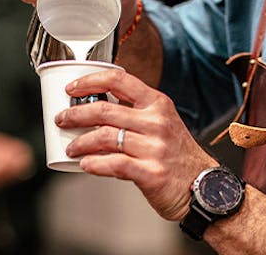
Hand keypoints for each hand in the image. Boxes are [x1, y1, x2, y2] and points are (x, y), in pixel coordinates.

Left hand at [54, 68, 216, 220]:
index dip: (90, 81)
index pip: (119, 80)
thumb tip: (93, 108)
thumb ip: (135, 112)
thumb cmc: (177, 154)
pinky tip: (85, 165)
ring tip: (71, 148)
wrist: (203, 186)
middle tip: (62, 119)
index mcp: (157, 103)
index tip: (71, 89)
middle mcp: (156, 122)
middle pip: (105, 110)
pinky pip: (114, 164)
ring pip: (105, 137)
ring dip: (80, 142)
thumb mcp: (162, 122)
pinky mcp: (151, 172)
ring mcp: (154, 147)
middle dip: (76, 114)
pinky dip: (94, 164)